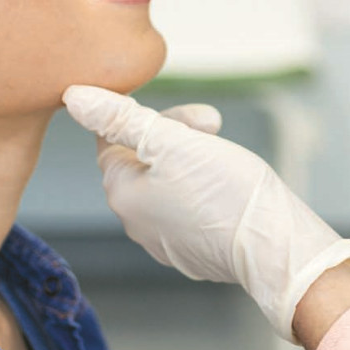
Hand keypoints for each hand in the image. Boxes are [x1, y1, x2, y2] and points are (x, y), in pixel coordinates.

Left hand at [63, 86, 349, 340]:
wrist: (274, 248)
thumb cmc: (226, 192)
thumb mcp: (172, 142)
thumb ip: (120, 118)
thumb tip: (74, 97)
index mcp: (121, 193)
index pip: (111, 138)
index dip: (144, 115)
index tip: (184, 114)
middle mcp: (134, 223)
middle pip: (141, 159)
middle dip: (174, 135)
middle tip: (212, 125)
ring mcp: (164, 242)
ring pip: (167, 182)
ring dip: (191, 159)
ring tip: (224, 154)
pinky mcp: (193, 252)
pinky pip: (189, 208)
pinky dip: (205, 189)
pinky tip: (230, 186)